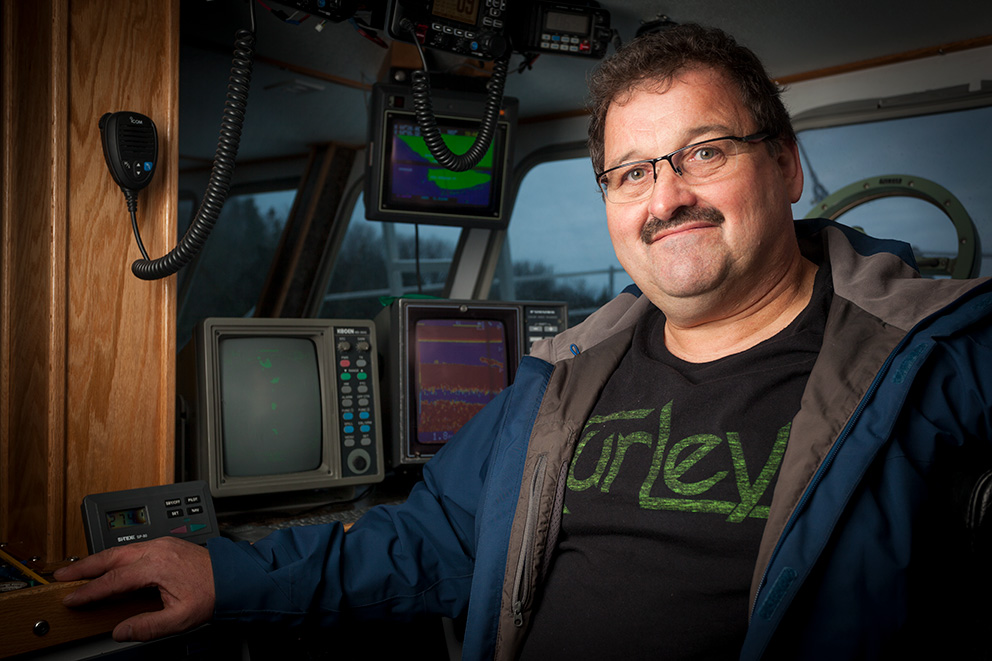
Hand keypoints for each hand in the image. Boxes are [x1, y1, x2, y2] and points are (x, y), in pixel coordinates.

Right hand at [54, 537, 214, 641]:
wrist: (234, 576)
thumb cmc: (212, 593)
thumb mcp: (180, 619)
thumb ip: (148, 626)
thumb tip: (121, 631)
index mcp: (157, 565)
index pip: (113, 580)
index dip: (90, 591)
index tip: (72, 599)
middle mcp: (156, 549)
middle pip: (111, 556)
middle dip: (83, 566)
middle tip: (61, 575)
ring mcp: (161, 544)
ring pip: (120, 549)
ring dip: (97, 559)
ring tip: (77, 570)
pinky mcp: (165, 544)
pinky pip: (132, 547)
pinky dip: (114, 556)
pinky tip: (107, 564)